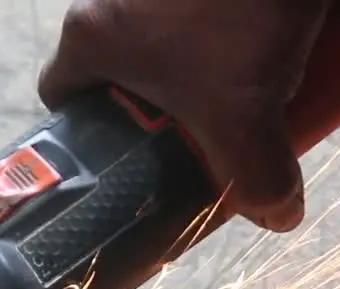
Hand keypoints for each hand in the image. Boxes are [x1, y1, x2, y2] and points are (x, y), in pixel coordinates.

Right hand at [38, 0, 332, 232]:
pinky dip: (227, 28)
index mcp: (91, 36)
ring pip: (164, 36)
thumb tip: (278, 216)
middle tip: (202, 134)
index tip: (130, 159)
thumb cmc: (237, 11)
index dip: (90, 135)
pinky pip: (197, 8)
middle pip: (121, 71)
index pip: (62, 95)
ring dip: (201, 68)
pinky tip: (270, 43)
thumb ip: (257, 175)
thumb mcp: (246, 110)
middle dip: (161, 107)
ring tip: (248, 89)